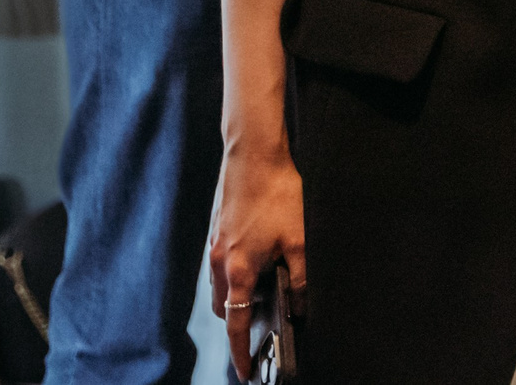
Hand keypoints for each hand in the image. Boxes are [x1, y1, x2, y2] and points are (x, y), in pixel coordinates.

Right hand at [212, 142, 307, 378]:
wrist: (253, 153)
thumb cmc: (277, 193)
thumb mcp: (299, 239)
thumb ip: (300, 278)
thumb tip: (300, 305)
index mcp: (237, 270)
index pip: (233, 325)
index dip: (240, 351)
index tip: (246, 372)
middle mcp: (218, 261)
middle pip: (223, 307)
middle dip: (238, 321)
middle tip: (264, 320)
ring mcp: (215, 244)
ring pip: (221, 285)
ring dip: (238, 293)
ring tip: (267, 286)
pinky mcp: (217, 228)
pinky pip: (222, 263)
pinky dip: (236, 272)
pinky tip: (260, 256)